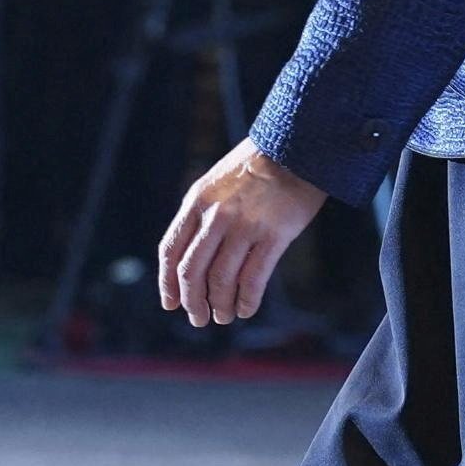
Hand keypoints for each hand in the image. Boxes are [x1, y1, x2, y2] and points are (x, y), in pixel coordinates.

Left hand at [157, 140, 325, 329]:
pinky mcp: (274, 236)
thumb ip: (201, 215)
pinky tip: (246, 310)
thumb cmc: (256, 168)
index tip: (171, 303)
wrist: (297, 147)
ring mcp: (245, 226)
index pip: (171, 250)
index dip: (167, 283)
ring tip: (223, 317)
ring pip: (222, 280)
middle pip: (192, 271)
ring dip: (220, 305)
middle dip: (192, 301)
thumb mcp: (215, 183)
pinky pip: (254, 279)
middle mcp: (216, 215)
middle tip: (198, 318)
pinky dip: (247, 301)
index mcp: (196, 201)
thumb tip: (189, 257)